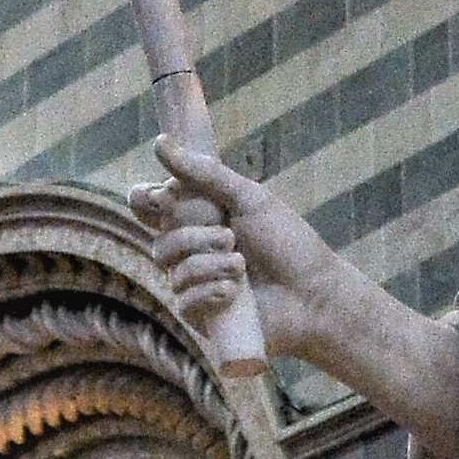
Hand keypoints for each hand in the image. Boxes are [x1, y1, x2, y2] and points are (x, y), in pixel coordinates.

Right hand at [128, 136, 337, 361]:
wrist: (312, 293)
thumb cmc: (286, 241)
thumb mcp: (248, 198)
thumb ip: (203, 173)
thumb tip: (159, 143)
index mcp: (198, 217)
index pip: (148, 205)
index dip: (145, 198)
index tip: (162, 197)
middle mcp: (190, 250)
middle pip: (159, 238)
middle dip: (193, 236)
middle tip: (230, 237)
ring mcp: (193, 284)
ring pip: (172, 270)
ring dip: (209, 264)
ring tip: (241, 265)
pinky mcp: (200, 315)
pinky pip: (184, 300)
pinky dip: (209, 292)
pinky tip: (233, 292)